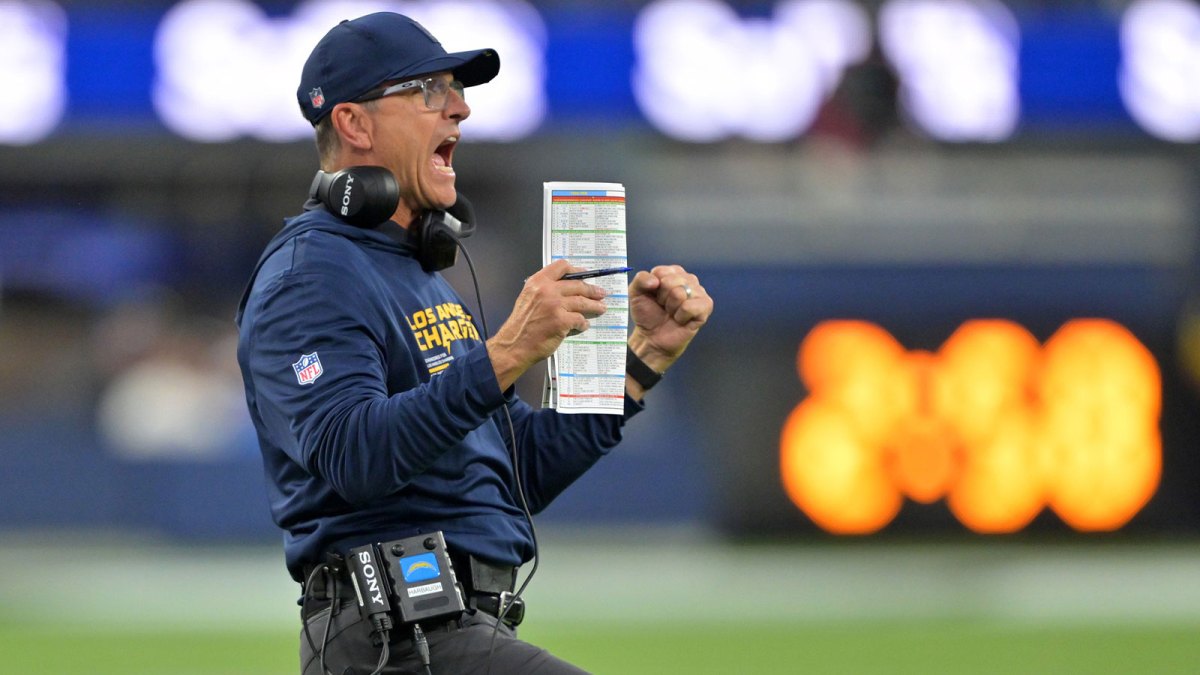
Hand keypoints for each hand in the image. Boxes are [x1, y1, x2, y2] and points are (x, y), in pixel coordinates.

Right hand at [487, 260, 608, 389]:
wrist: (514, 345)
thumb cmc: (521, 324)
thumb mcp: (528, 298)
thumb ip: (544, 290)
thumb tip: (566, 289)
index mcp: (537, 281)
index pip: (561, 266)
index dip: (577, 270)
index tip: (586, 275)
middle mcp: (547, 290)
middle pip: (577, 285)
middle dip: (592, 290)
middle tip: (601, 293)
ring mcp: (555, 305)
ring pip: (582, 302)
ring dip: (594, 306)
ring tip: (601, 308)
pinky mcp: (561, 321)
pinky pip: (579, 320)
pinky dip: (583, 323)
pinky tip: (584, 325)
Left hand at [628, 265, 711, 373]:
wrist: (652, 338)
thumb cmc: (647, 314)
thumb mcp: (636, 293)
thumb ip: (640, 279)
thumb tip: (655, 281)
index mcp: (673, 273)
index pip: (660, 272)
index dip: (652, 287)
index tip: (654, 297)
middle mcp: (688, 279)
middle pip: (670, 281)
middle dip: (662, 298)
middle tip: (664, 307)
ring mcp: (699, 292)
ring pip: (679, 293)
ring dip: (671, 308)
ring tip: (672, 313)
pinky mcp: (706, 306)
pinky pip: (689, 307)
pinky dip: (680, 316)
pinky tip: (681, 319)